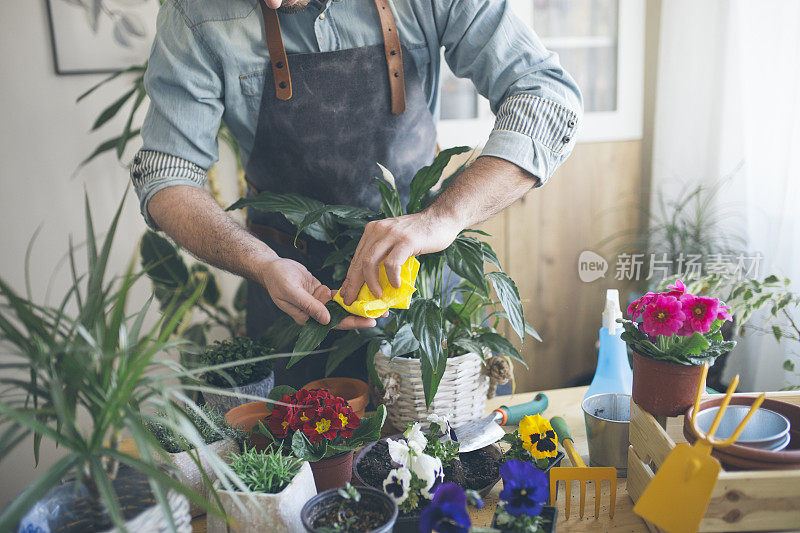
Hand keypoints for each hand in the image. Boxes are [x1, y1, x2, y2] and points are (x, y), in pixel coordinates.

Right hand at [260, 258, 375, 329]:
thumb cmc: (277, 279)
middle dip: (361, 316)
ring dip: (358, 305)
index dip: (352, 323)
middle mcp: (315, 313)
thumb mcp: (291, 291)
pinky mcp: (321, 292)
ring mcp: (319, 303)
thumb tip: (327, 320)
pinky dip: (350, 294)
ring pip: (342, 307)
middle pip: (342, 317)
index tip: (369, 321)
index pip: (333, 324)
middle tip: (381, 314)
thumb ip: (309, 306)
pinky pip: (338, 295)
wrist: (272, 267)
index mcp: (307, 317)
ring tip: (377, 304)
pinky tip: (364, 291)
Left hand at [339, 211, 460, 304]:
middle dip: (354, 283)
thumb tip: (373, 281)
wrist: (442, 218)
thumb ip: (384, 254)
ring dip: (371, 283)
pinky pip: (392, 263)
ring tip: (377, 295)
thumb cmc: (420, 234)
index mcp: (373, 230)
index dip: (350, 277)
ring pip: (370, 262)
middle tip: (351, 300)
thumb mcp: (396, 240)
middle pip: (359, 261)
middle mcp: (379, 230)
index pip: (357, 257)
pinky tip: (396, 285)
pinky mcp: (406, 241)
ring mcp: (392, 234)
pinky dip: (392, 277)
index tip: (347, 293)